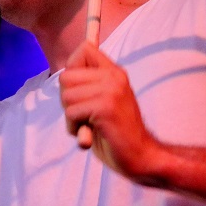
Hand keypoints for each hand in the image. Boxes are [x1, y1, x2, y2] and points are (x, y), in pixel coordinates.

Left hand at [59, 41, 155, 181]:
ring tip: (89, 125)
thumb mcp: (103, 101)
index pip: (84, 50)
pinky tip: (89, 134)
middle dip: (68, 99)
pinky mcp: (106, 108)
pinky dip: (74, 128)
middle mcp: (114, 77)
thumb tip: (64, 74)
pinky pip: (71, 112)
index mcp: (115, 72)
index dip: (73, 71)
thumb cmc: (116, 132)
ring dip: (71, 117)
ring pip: (66, 96)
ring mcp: (111, 91)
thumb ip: (88, 86)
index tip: (81, 92)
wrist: (141, 156)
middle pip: (66, 76)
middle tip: (85, 114)